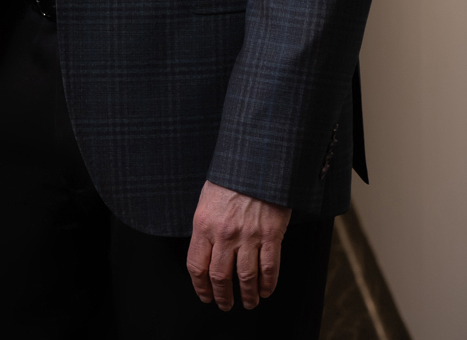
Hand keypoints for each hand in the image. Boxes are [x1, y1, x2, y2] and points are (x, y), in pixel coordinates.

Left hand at [186, 180, 290, 311]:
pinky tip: (265, 290)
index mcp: (204, 224)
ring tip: (249, 302)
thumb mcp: (207, 199)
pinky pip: (268, 268)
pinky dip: (267, 284)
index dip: (200, 287)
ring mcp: (248, 236)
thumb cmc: (230, 178)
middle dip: (223, 296)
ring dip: (247, 295)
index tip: (205, 296)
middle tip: (226, 304)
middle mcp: (224, 234)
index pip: (196, 266)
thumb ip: (206, 227)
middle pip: (220, 277)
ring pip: (245, 278)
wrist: (256, 162)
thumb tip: (206, 253)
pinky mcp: (270, 234)